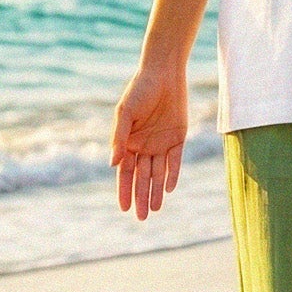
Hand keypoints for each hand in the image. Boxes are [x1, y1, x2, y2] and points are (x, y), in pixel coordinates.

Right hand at [109, 59, 188, 219]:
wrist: (164, 73)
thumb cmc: (139, 90)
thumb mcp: (125, 113)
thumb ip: (119, 138)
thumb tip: (113, 164)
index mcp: (127, 143)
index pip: (125, 173)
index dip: (124, 190)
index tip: (123, 208)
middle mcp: (143, 147)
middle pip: (142, 178)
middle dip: (141, 198)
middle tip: (141, 218)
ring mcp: (161, 144)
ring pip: (158, 174)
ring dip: (156, 192)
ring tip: (154, 211)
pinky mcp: (178, 139)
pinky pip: (175, 161)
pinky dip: (172, 174)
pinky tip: (168, 189)